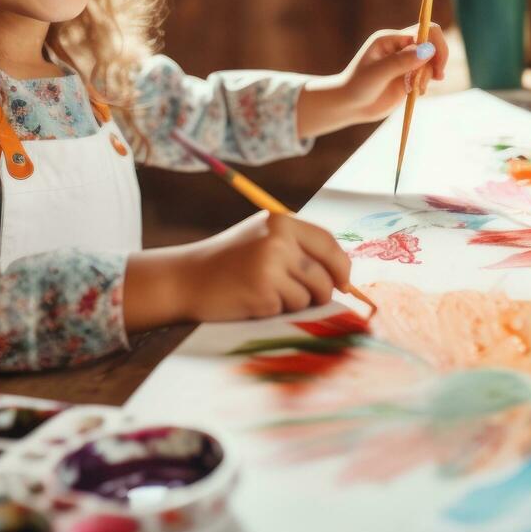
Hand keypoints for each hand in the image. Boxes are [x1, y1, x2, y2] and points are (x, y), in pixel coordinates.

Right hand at [123, 211, 351, 328]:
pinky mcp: (263, 292)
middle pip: (326, 273)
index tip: (343, 282)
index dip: (341, 266)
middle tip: (307, 297)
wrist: (187, 278)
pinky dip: (276, 310)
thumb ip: (297, 247)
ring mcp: (271, 266)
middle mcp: (279, 239)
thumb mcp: (262, 238)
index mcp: (281, 221)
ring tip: (267, 292)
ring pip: (310, 295)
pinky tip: (253, 300)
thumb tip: (342, 273)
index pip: (328, 243)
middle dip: (323, 291)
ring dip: (296, 302)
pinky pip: (289, 309)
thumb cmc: (228, 261)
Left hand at [296, 24, 449, 137]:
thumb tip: (428, 49)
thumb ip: (402, 61)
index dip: (434, 46)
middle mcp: (400, 46)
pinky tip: (419, 91)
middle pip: (432, 42)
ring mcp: (406, 61)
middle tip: (436, 77)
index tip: (435, 66)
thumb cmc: (358, 86)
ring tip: (418, 89)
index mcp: (391, 38)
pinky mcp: (409, 76)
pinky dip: (427, 82)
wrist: (350, 105)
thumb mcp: (378, 73)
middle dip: (437, 59)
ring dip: (430, 74)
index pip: (424, 31)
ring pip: (431, 60)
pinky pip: (427, 74)